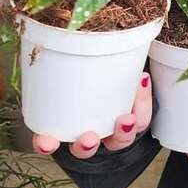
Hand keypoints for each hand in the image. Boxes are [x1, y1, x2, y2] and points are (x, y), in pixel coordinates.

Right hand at [32, 71, 152, 158]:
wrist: (119, 71)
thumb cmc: (87, 71)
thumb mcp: (69, 67)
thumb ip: (56, 59)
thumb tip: (50, 38)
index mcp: (66, 125)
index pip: (50, 141)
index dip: (45, 144)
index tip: (44, 141)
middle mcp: (90, 132)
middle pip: (86, 149)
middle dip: (86, 145)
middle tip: (89, 137)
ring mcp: (114, 130)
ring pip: (118, 141)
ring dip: (122, 132)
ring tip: (125, 119)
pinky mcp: (137, 119)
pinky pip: (142, 117)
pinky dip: (143, 101)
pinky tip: (141, 81)